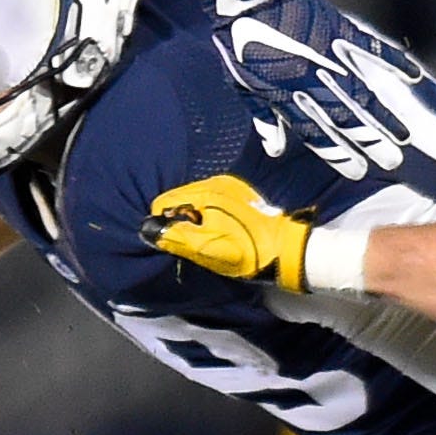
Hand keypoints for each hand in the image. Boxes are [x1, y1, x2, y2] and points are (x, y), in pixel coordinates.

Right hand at [140, 175, 312, 290]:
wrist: (287, 251)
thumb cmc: (247, 251)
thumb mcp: (207, 248)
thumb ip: (175, 236)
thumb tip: (148, 228)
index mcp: (206, 192)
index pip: (165, 202)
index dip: (165, 224)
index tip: (177, 241)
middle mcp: (217, 183)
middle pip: (180, 201)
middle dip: (181, 222)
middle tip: (196, 244)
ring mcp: (231, 189)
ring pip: (196, 203)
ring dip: (196, 221)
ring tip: (212, 240)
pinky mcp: (241, 197)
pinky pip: (212, 204)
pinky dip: (210, 218)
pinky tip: (223, 233)